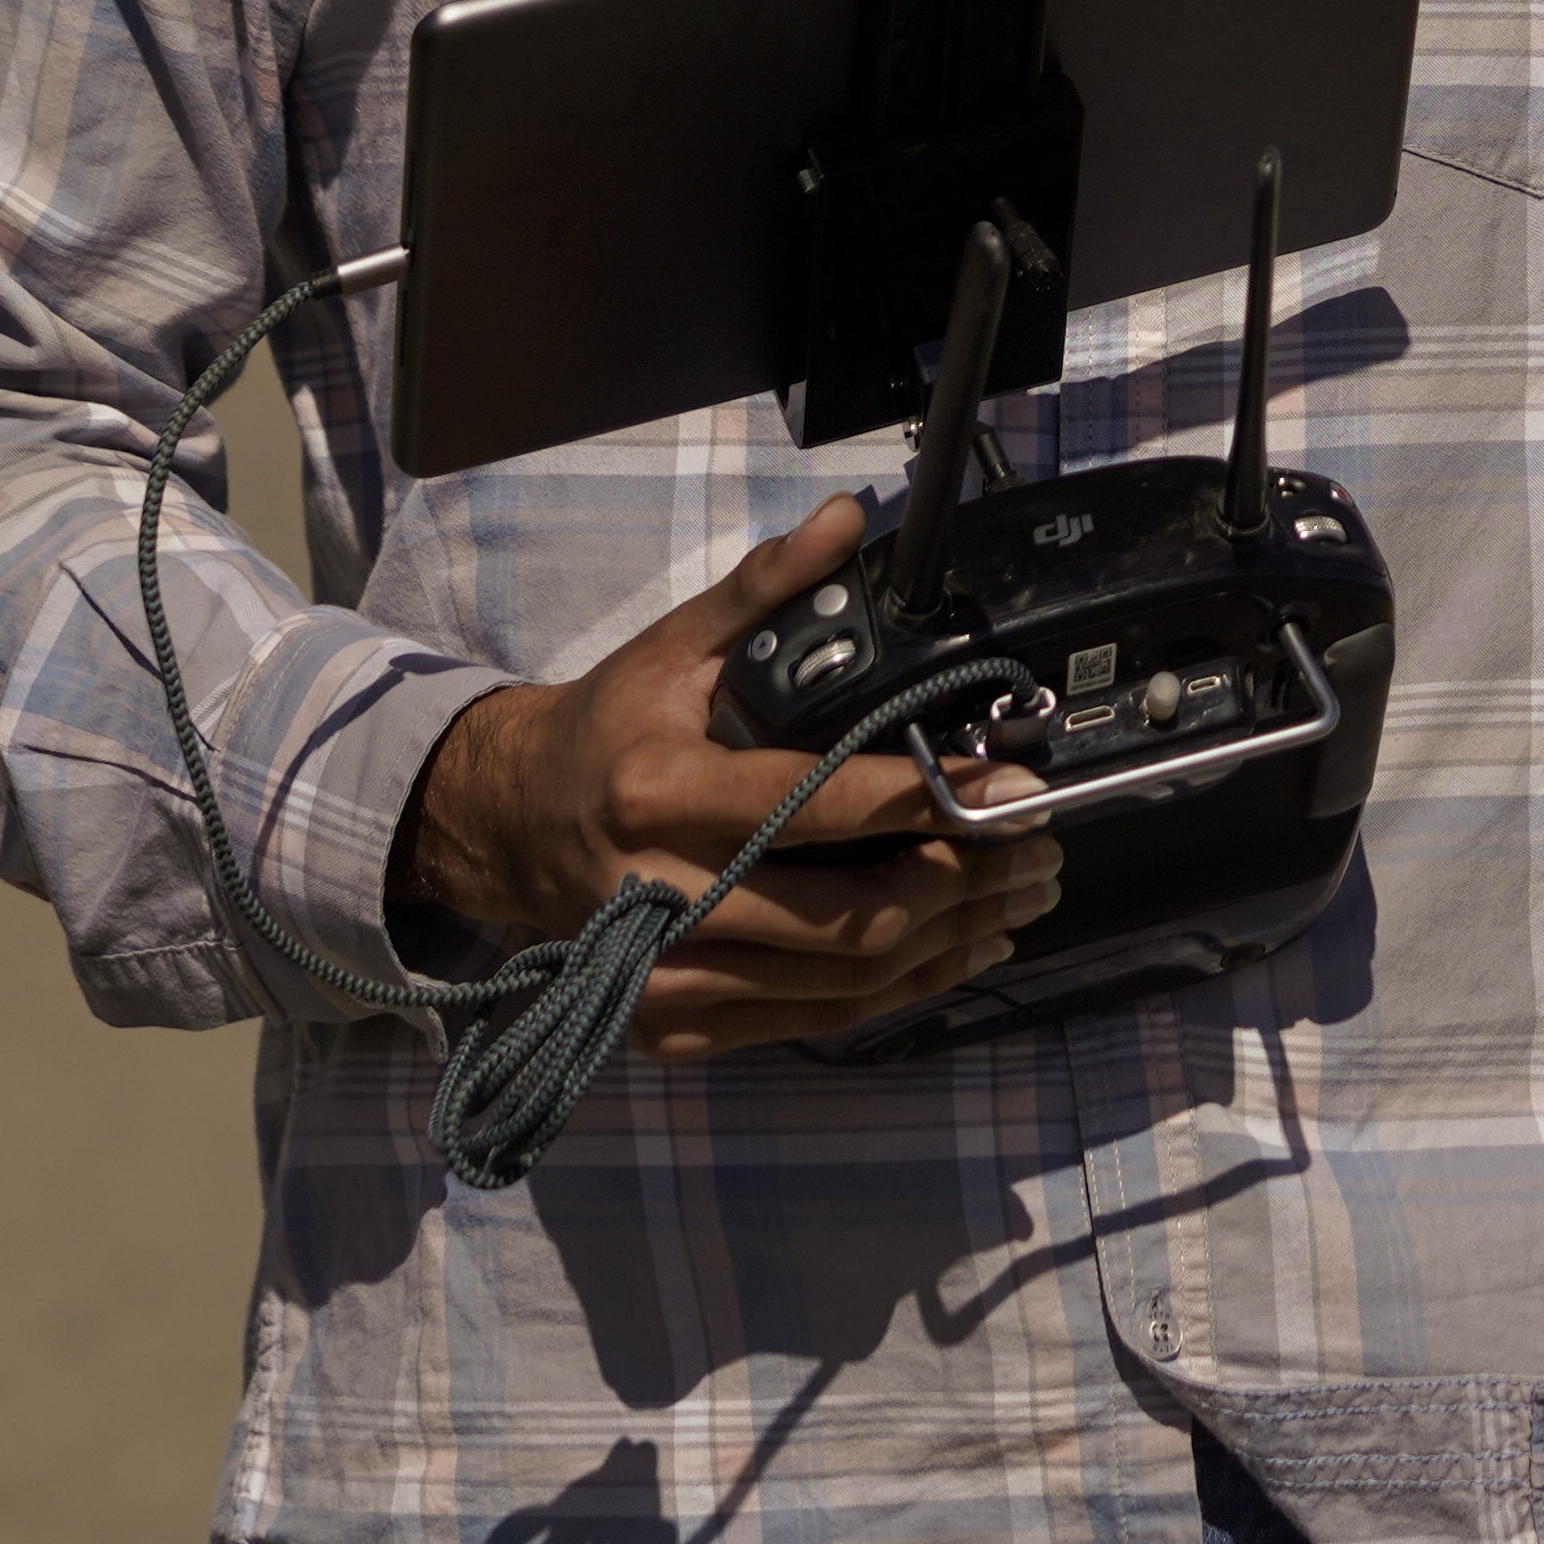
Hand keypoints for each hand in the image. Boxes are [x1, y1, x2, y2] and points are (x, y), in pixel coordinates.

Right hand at [383, 496, 1066, 1053]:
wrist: (507, 827)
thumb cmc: (606, 732)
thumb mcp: (672, 648)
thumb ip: (765, 590)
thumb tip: (847, 521)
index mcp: (660, 794)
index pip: (819, 805)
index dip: (929, 798)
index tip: (1013, 789)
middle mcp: (658, 896)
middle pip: (848, 916)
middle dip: (961, 884)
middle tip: (1036, 853)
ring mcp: (663, 974)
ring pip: (844, 982)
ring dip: (950, 942)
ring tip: (1020, 897)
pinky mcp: (674, 1023)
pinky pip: (814, 1020)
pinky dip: (899, 990)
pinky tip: (958, 948)